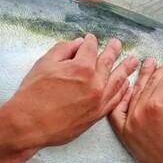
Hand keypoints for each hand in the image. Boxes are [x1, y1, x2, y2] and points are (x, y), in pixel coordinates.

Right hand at [1, 33, 137, 150]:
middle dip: (113, 51)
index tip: (90, 39)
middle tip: (118, 44)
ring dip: (125, 69)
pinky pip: (115, 100)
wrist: (29, 124)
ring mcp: (98, 100)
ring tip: (133, 61)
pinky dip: (122, 91)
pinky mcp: (97, 115)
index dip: (90, 41)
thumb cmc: (33, 93)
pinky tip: (126, 85)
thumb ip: (64, 49)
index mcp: (82, 67)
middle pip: (108, 62)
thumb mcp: (44, 63)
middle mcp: (95, 83)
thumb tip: (79, 43)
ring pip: (117, 81)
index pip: (90, 48)